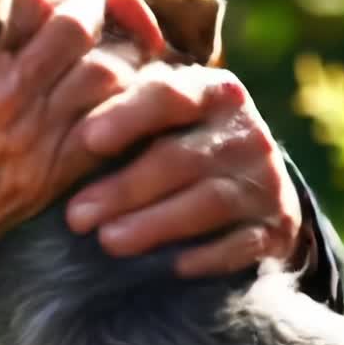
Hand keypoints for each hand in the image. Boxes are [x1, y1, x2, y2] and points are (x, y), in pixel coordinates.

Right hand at [0, 0, 162, 325]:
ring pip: (104, 79)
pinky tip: (111, 95)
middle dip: (91, 4)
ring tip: (104, 41)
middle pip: (79, 29)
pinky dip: (119, 108)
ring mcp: (31, 142)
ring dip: (111, 51)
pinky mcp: (44, 181)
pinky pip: (105, 135)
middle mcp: (6, 97)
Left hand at [63, 64, 302, 277]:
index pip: (167, 94)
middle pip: (179, 158)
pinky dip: (207, 256)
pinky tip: (172, 265)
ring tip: (108, 241)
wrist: (249, 185)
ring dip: (154, 225)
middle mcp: (245, 131)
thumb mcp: (156, 108)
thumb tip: (68, 79)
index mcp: (211, 90)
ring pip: (207, 202)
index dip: (126, 116)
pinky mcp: (275, 227)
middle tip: (75, 216)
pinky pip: (240, 244)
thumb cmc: (176, 138)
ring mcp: (265, 180)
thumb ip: (116, 92)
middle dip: (123, 189)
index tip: (86, 140)